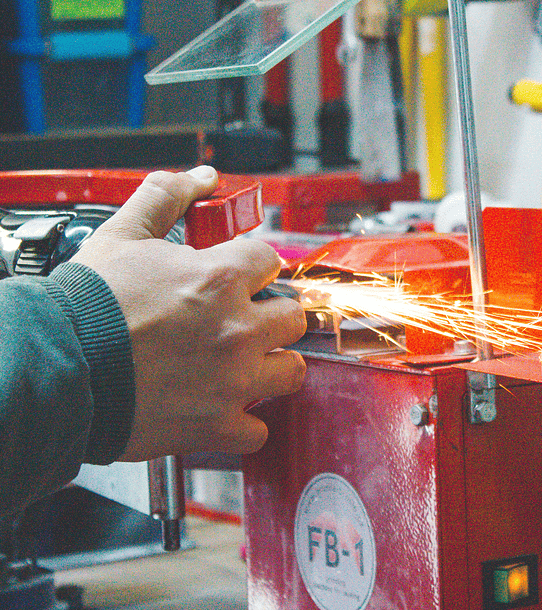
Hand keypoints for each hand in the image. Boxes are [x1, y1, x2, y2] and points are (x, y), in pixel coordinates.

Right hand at [71, 166, 306, 459]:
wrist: (59, 367)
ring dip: (274, 365)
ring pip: (293, 370)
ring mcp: (233, 381)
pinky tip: (224, 408)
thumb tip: (199, 178)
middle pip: (294, 316)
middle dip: (273, 314)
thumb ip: (166, 197)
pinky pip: (258, 431)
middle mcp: (238, 330)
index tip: (241, 276)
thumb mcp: (124, 233)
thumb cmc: (89, 305)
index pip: (270, 260)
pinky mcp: (217, 426)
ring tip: (245, 363)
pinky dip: (244, 422)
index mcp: (220, 279)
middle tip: (247, 320)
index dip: (253, 265)